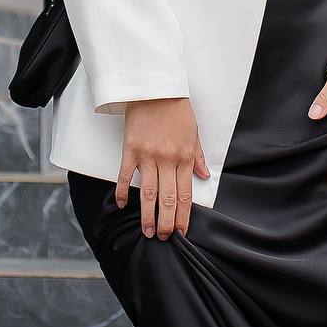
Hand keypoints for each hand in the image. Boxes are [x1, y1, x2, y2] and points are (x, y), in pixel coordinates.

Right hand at [115, 97, 209, 239]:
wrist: (156, 88)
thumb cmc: (176, 109)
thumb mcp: (194, 132)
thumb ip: (197, 156)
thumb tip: (204, 176)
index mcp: (184, 157)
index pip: (185, 194)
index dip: (184, 216)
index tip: (181, 231)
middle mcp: (167, 159)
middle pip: (167, 198)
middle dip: (166, 222)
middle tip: (164, 238)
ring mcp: (147, 155)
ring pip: (148, 192)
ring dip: (147, 215)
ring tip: (147, 231)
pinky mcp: (130, 149)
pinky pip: (125, 175)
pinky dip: (122, 191)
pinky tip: (122, 205)